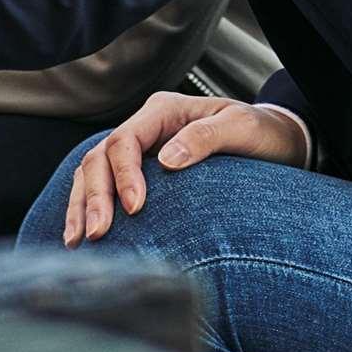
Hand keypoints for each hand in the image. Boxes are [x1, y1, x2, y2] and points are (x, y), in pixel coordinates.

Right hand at [61, 90, 310, 245]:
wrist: (274, 142)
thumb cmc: (260, 134)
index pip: (125, 141)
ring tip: (76, 241)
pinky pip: (102, 186)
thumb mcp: (241, 129)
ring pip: (92, 172)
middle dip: (94, 196)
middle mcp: (145, 127)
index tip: (134, 209)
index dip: (124, 175)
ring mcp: (139, 149)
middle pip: (100, 157)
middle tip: (98, 234)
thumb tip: (167, 161)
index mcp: (164, 111)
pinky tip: (79, 235)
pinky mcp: (138, 172)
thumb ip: (206, 137)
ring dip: (81, 205)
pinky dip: (85, 208)